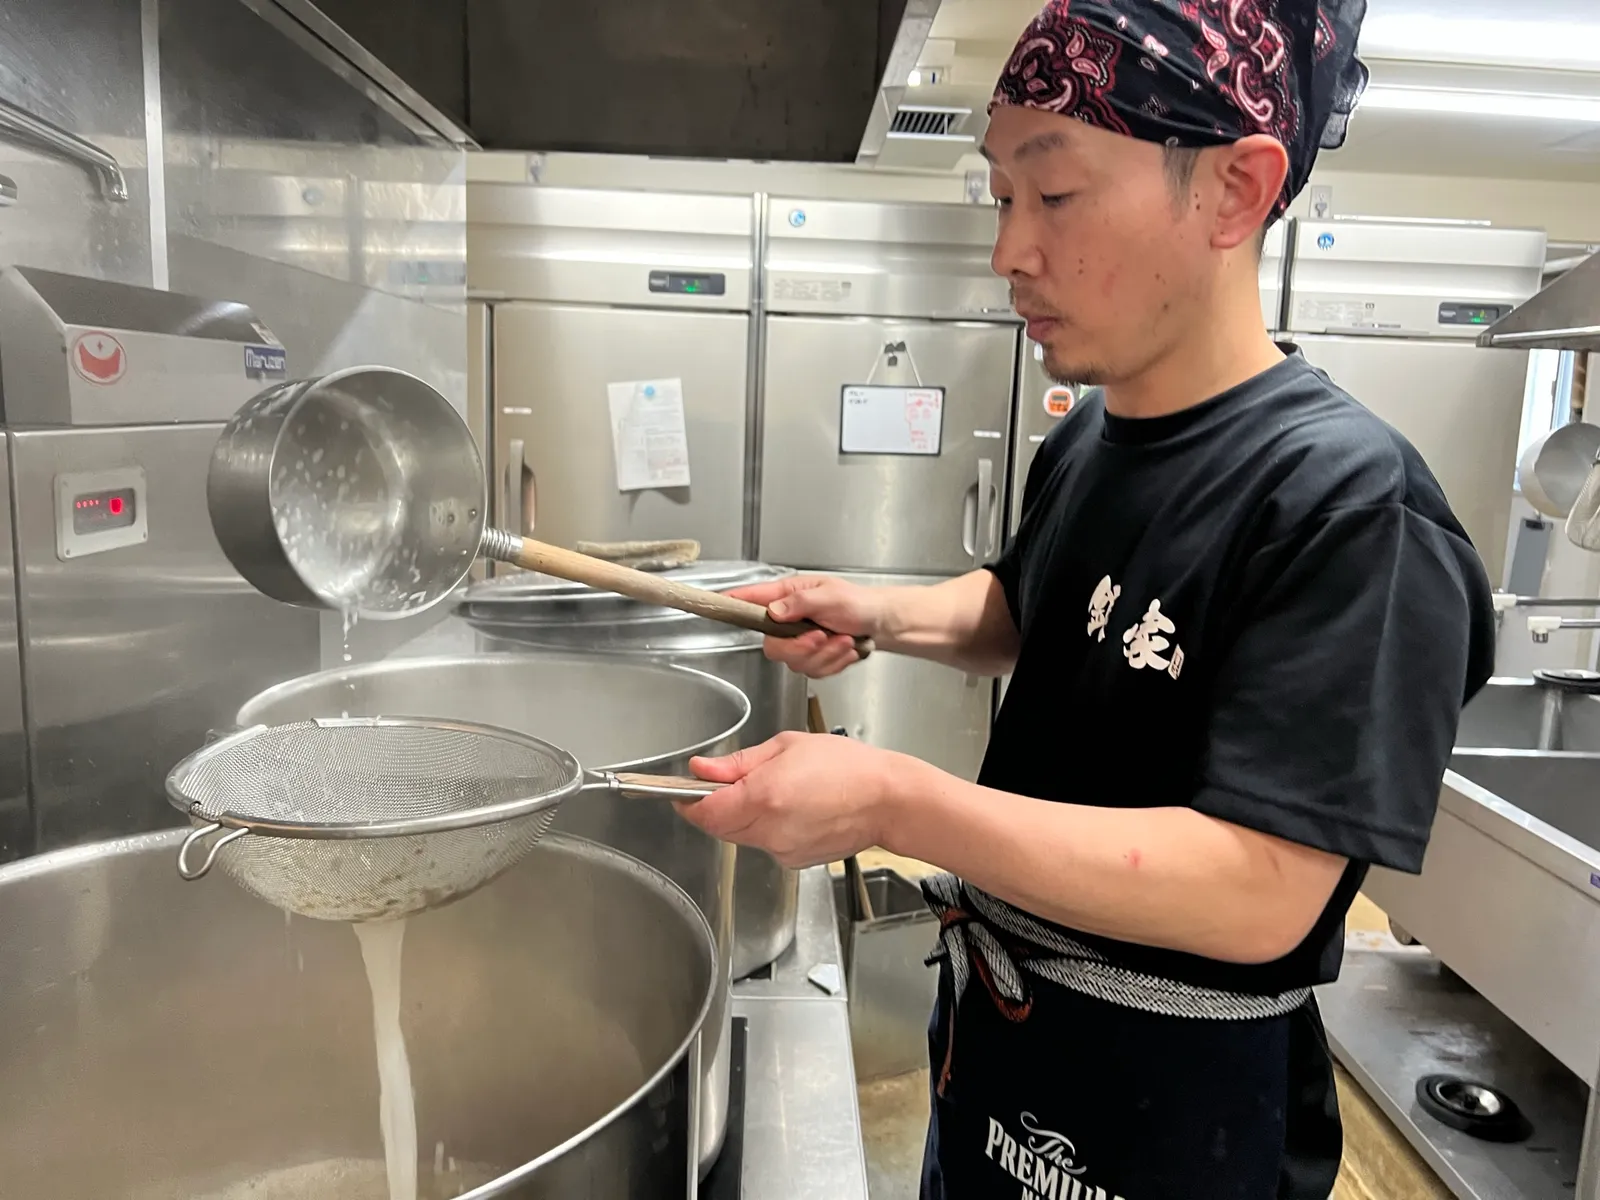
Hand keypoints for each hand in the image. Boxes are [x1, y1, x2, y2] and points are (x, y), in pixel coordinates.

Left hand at [675, 732, 906, 867]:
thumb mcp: (787, 747)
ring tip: (777, 791)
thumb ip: (739, 763)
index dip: (689, 802)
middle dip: (716, 806)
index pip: (705, 811)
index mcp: (764, 796)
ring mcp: (782, 850)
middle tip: (733, 783)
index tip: (683, 791)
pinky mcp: (794, 861)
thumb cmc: (847, 767)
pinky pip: (765, 843)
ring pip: (741, 836)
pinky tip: (794, 809)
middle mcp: (769, 829)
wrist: (887, 801)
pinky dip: (767, 827)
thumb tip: (702, 769)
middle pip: (719, 827)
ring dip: (743, 816)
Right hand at [726, 576, 881, 678]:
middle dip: (801, 647)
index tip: (719, 603)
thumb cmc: (857, 602)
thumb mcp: (830, 595)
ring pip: (796, 662)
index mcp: (788, 597)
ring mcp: (798, 642)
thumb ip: (800, 603)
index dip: (734, 602)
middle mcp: (787, 620)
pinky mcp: (811, 659)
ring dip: (825, 654)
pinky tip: (845, 649)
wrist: (879, 623)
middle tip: (822, 636)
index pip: (753, 599)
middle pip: (772, 646)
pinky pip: (813, 671)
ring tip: (844, 640)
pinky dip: (833, 663)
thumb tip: (773, 611)